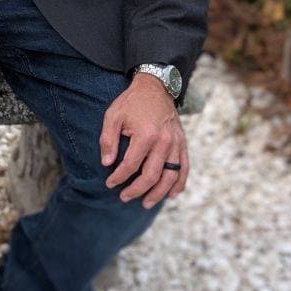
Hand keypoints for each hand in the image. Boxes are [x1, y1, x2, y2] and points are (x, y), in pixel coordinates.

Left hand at [100, 74, 188, 208]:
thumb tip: (106, 163)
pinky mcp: (183, 143)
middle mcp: (164, 142)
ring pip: (170, 176)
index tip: (110, 183)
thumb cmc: (131, 102)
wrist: (155, 87)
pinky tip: (171, 194)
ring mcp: (176, 144)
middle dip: (137, 190)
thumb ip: (108, 139)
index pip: (131, 164)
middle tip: (125, 197)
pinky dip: (179, 183)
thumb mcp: (113, 115)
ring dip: (158, 193)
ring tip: (146, 203)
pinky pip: (184, 168)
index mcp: (145, 134)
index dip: (119, 177)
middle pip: (152, 175)